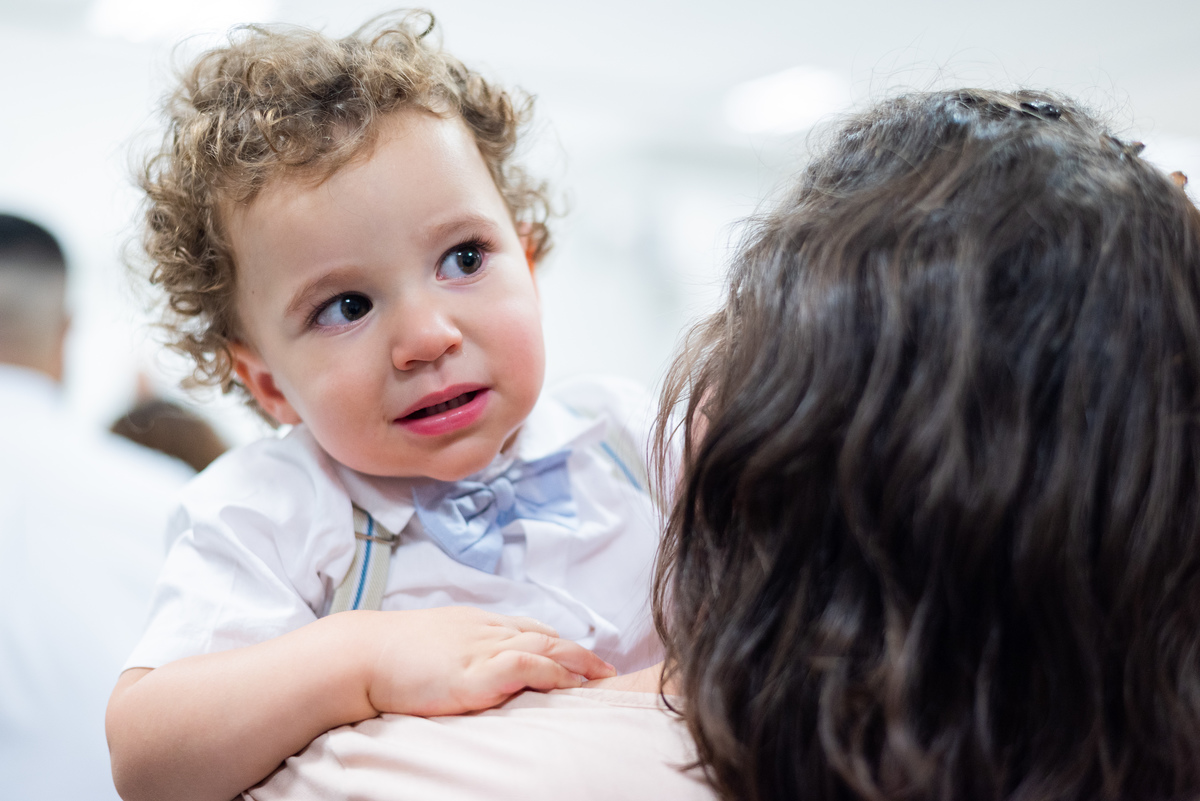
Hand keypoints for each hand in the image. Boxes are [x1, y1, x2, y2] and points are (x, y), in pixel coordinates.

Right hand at [357, 606, 615, 715]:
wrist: (360, 655)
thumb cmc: (387, 654)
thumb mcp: (433, 645)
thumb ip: (458, 651)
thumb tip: (467, 669)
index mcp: (475, 624)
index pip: (528, 628)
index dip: (557, 642)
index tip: (581, 655)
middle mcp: (485, 631)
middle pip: (545, 636)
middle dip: (579, 652)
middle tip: (607, 669)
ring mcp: (482, 649)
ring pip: (544, 647)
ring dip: (577, 662)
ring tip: (603, 678)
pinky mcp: (476, 672)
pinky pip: (526, 667)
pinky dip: (552, 673)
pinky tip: (569, 685)